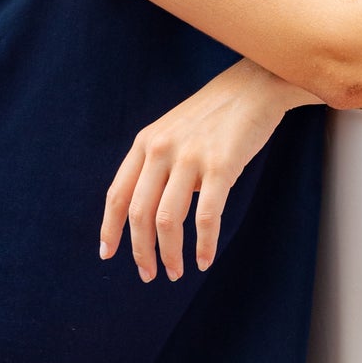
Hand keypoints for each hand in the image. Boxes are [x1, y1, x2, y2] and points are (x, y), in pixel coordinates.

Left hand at [100, 60, 320, 282]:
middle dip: (141, 251)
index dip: (110, 228)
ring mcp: (190, 158)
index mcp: (145, 143)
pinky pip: (207, 216)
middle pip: (139, 213)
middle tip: (150, 274)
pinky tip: (205, 260)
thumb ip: (157, 166)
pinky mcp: (222, 166)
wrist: (253, 88)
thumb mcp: (173, 132)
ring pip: (167, 220)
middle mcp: (161, 150)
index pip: (117, 194)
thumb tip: (153, 214)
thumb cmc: (214, 116)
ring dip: (169, 253)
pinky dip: (204, 244)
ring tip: (176, 272)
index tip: (108, 254)